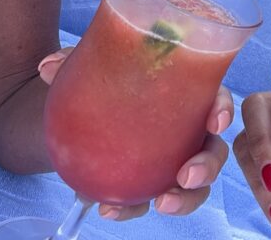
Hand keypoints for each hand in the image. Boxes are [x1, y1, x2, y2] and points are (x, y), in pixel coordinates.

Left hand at [37, 50, 233, 220]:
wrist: (80, 112)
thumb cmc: (103, 80)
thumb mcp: (90, 66)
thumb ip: (74, 61)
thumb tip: (48, 67)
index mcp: (185, 91)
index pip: (214, 96)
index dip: (222, 109)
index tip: (215, 122)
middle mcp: (187, 128)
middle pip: (213, 149)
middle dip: (207, 166)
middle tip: (185, 176)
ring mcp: (172, 158)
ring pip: (193, 184)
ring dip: (185, 199)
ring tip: (160, 203)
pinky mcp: (150, 182)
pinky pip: (150, 200)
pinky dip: (133, 209)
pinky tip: (110, 209)